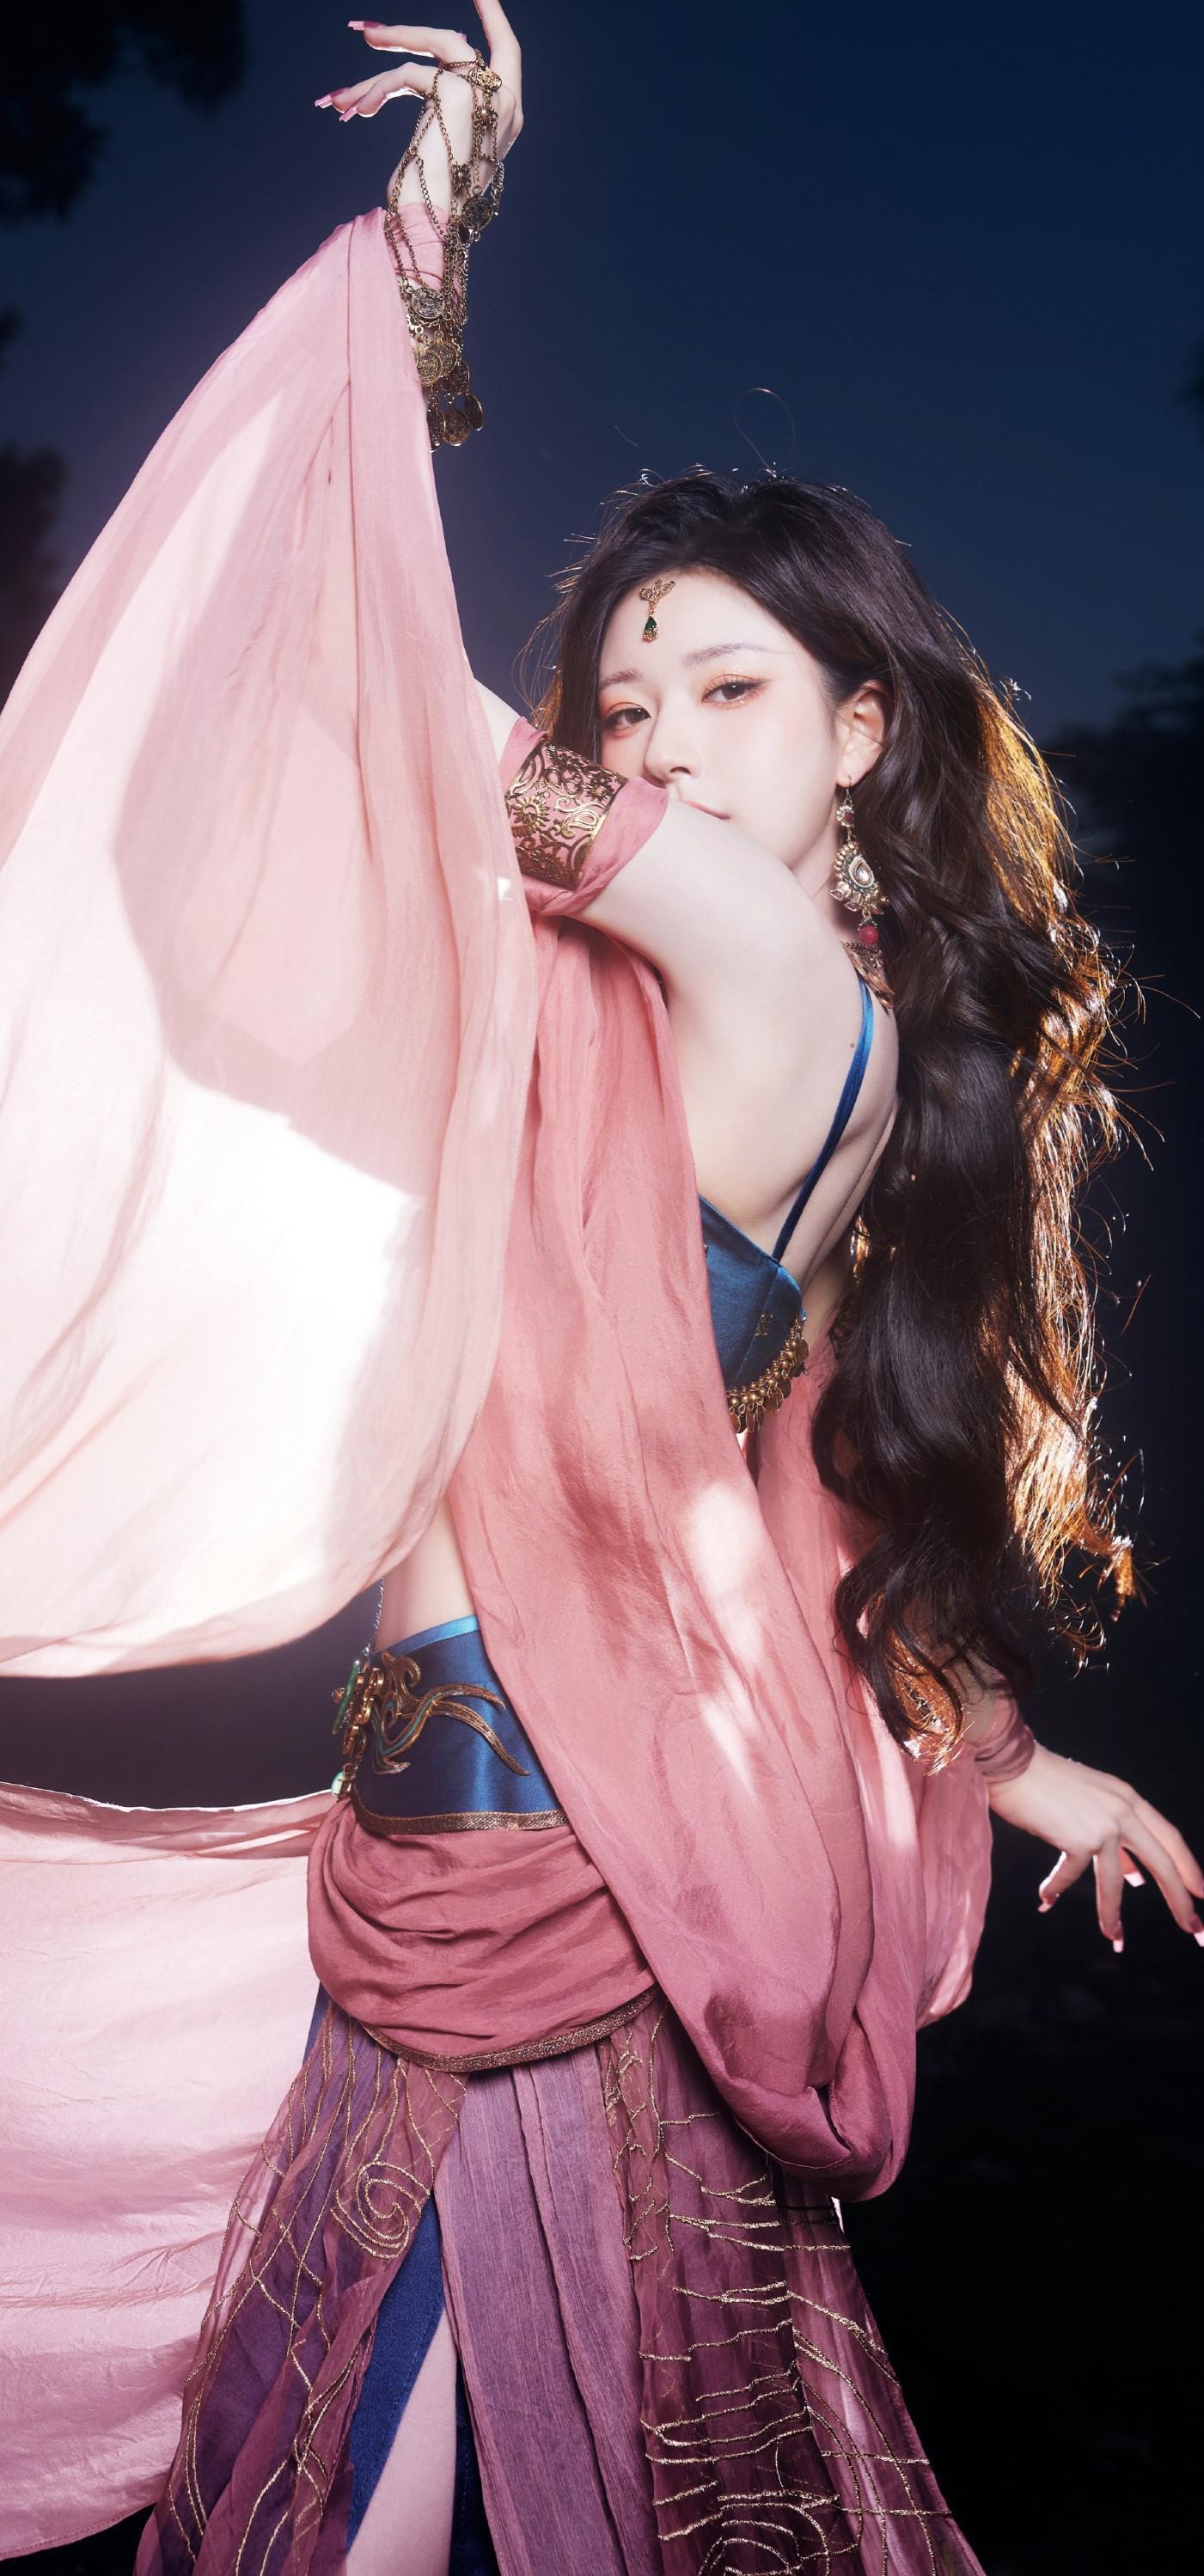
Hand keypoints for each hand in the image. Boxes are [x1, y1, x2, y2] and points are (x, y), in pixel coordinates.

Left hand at [317, 6, 522, 208]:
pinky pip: (409, 75)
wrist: (433, 226)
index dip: (493, 17)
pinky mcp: (458, 94)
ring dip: (388, 47)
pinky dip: (378, 89)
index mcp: (507, 116)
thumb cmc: (433, 200)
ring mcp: (485, 95)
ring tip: (345, 75)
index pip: (507, 51)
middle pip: (453, 42)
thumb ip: (440, 107)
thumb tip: (403, 77)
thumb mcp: (441, 145)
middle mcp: (504, 101)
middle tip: (364, 31)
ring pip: (434, 45)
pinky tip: (355, 110)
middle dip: (406, 33)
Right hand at [986, 1740, 1203, 1953]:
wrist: (1013, 1764)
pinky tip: (1046, 1900)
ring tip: (1115, 1939)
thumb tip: (1135, 1876)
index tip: (1202, 1893)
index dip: (1190, 1867)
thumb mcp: (1091, 1803)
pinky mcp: (1077, 1839)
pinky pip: (1070, 1875)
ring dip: (1112, 1915)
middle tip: (1194, 1929)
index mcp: (1129, 1799)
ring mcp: (1102, 1826)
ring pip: (1114, 1883)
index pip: (1171, 1838)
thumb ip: (1116, 1836)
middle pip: (1163, 1863)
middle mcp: (1123, 1811)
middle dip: (1180, 1899)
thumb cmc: (1047, 1782)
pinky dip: (1055, 1888)